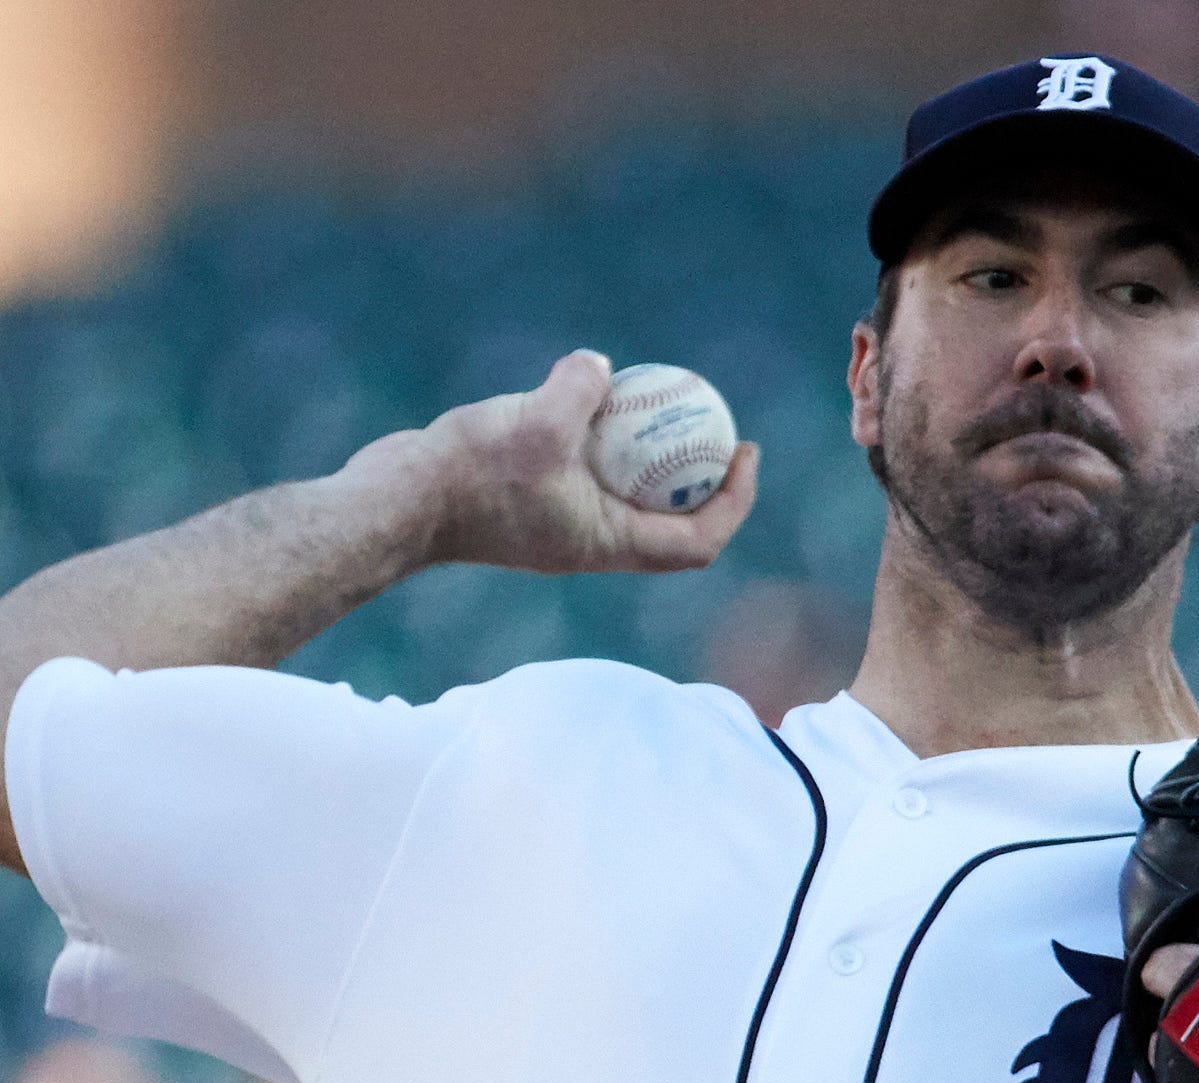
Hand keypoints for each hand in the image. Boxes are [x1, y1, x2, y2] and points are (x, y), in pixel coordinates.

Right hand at [343, 350, 759, 574]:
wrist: (394, 500)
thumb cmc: (468, 475)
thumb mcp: (538, 424)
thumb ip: (581, 392)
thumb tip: (601, 365)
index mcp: (609, 544)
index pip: (698, 541)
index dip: (734, 502)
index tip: (746, 452)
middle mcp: (593, 541)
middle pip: (673, 520)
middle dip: (703, 476)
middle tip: (719, 422)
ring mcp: (562, 522)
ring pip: (628, 492)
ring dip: (649, 453)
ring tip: (659, 399)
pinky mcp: (532, 498)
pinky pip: (586, 469)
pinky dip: (601, 437)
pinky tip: (592, 390)